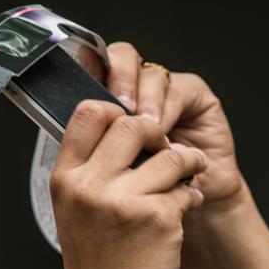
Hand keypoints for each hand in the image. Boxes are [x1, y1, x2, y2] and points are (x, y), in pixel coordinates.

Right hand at [49, 99, 207, 268]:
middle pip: (131, 123)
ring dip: (187, 161)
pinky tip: (187, 205)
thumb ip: (89, 168)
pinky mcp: (157, 217)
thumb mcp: (74, 210)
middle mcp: (90, 186)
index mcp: (65, 179)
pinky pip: (185, 188)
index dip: (116, 110)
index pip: (88, 113)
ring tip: (188, 172)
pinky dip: (192, 195)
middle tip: (166, 147)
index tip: (132, 124)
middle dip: (156, 131)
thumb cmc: (99, 260)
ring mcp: (124, 201)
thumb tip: (118, 123)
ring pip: (169, 154)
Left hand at [97, 41, 244, 208]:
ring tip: (147, 128)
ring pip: (149, 74)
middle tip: (122, 108)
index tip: (87, 86)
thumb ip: (91, 138)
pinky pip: (177, 89)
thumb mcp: (109, 169)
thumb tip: (74, 115)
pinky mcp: (194, 95)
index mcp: (109, 104)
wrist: (188, 212)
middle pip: (123, 56)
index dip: (89, 66)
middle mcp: (137, 91)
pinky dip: (167, 109)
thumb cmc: (145, 195)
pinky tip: (163, 130)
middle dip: (119, 79)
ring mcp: (166, 92)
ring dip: (146, 102)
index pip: (94, 66)